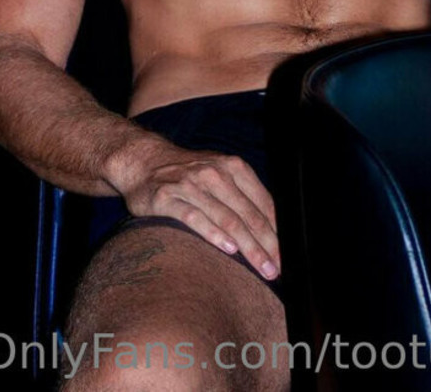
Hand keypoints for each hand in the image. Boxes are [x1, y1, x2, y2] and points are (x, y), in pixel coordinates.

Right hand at [112, 135, 280, 280]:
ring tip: (262, 267)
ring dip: (248, 246)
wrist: (144, 161)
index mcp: (233, 167)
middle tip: (276, 269)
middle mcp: (214, 173)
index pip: (262, 202)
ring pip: (226, 218)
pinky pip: (195, 217)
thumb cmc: (190, 174)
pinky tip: (229, 250)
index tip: (286, 255)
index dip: (277, 230)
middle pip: (247, 214)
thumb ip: (244, 196)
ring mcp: (190, 184)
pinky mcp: (167, 197)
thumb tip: (275, 229)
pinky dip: (214, 234)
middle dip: (267, 244)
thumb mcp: (220, 174)